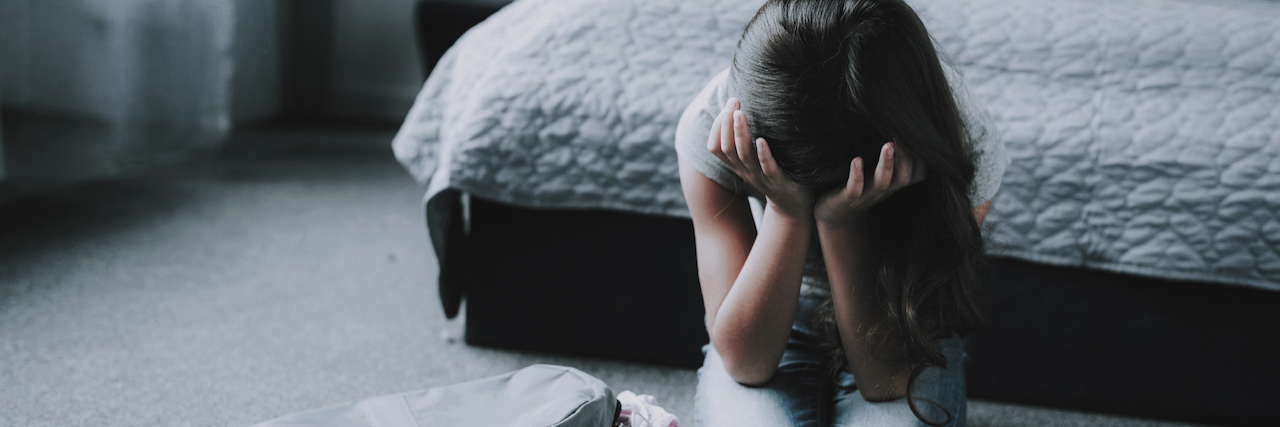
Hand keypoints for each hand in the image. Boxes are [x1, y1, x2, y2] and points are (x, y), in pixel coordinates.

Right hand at [707, 98, 812, 218]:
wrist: (792, 204)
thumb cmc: (774, 173)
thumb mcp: (754, 158)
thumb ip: (745, 139)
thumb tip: (739, 108)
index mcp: (737, 165)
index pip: (715, 147)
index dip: (717, 127)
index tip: (726, 107)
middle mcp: (745, 171)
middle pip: (727, 148)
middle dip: (727, 123)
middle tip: (733, 102)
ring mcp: (761, 177)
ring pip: (743, 156)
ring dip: (740, 134)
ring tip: (740, 114)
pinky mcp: (778, 181)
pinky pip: (768, 168)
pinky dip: (763, 154)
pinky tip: (762, 140)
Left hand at [814, 142, 925, 228]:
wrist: (836, 217)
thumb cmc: (858, 188)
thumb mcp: (877, 175)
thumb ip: (889, 158)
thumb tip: (900, 130)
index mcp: (892, 183)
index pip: (917, 173)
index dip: (922, 157)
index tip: (920, 134)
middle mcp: (883, 190)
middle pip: (905, 177)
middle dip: (907, 156)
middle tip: (904, 133)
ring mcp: (866, 195)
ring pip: (882, 182)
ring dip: (887, 164)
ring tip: (889, 145)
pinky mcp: (847, 199)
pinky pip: (854, 190)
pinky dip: (857, 176)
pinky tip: (857, 160)